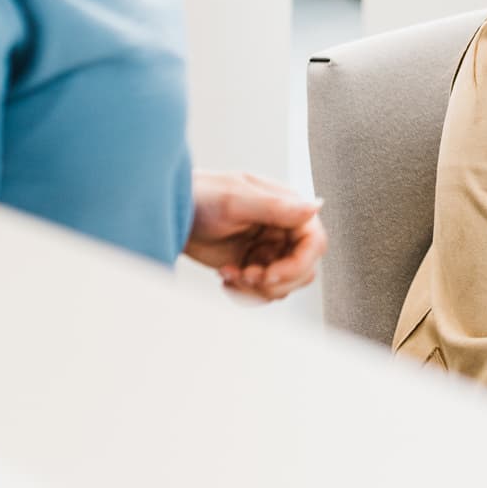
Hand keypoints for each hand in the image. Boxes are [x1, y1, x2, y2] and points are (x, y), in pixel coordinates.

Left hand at [183, 170, 326, 301]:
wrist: (170, 212)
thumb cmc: (200, 196)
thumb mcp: (237, 200)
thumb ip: (277, 207)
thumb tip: (316, 206)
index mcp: (287, 207)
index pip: (314, 243)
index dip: (298, 265)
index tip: (271, 274)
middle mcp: (282, 229)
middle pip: (304, 269)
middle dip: (276, 280)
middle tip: (248, 276)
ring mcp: (268, 249)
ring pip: (284, 283)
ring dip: (258, 288)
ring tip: (232, 275)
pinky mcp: (252, 265)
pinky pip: (263, 289)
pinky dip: (245, 291)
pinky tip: (225, 276)